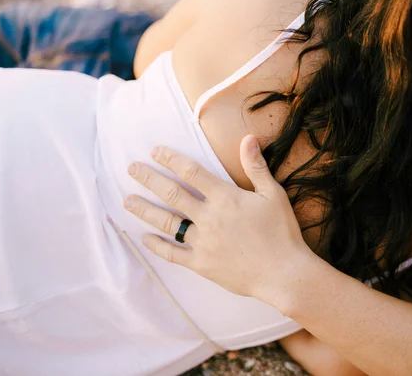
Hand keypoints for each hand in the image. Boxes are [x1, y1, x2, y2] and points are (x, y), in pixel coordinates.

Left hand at [124, 135, 315, 305]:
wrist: (284, 274)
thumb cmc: (282, 232)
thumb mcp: (273, 194)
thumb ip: (256, 167)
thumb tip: (248, 138)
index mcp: (226, 198)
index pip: (191, 172)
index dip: (171, 159)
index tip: (154, 151)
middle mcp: (209, 218)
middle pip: (172, 194)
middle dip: (149, 179)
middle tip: (131, 168)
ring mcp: (203, 242)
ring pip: (167, 222)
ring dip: (145, 210)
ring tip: (127, 201)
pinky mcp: (201, 264)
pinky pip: (173, 254)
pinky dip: (157, 245)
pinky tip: (144, 237)